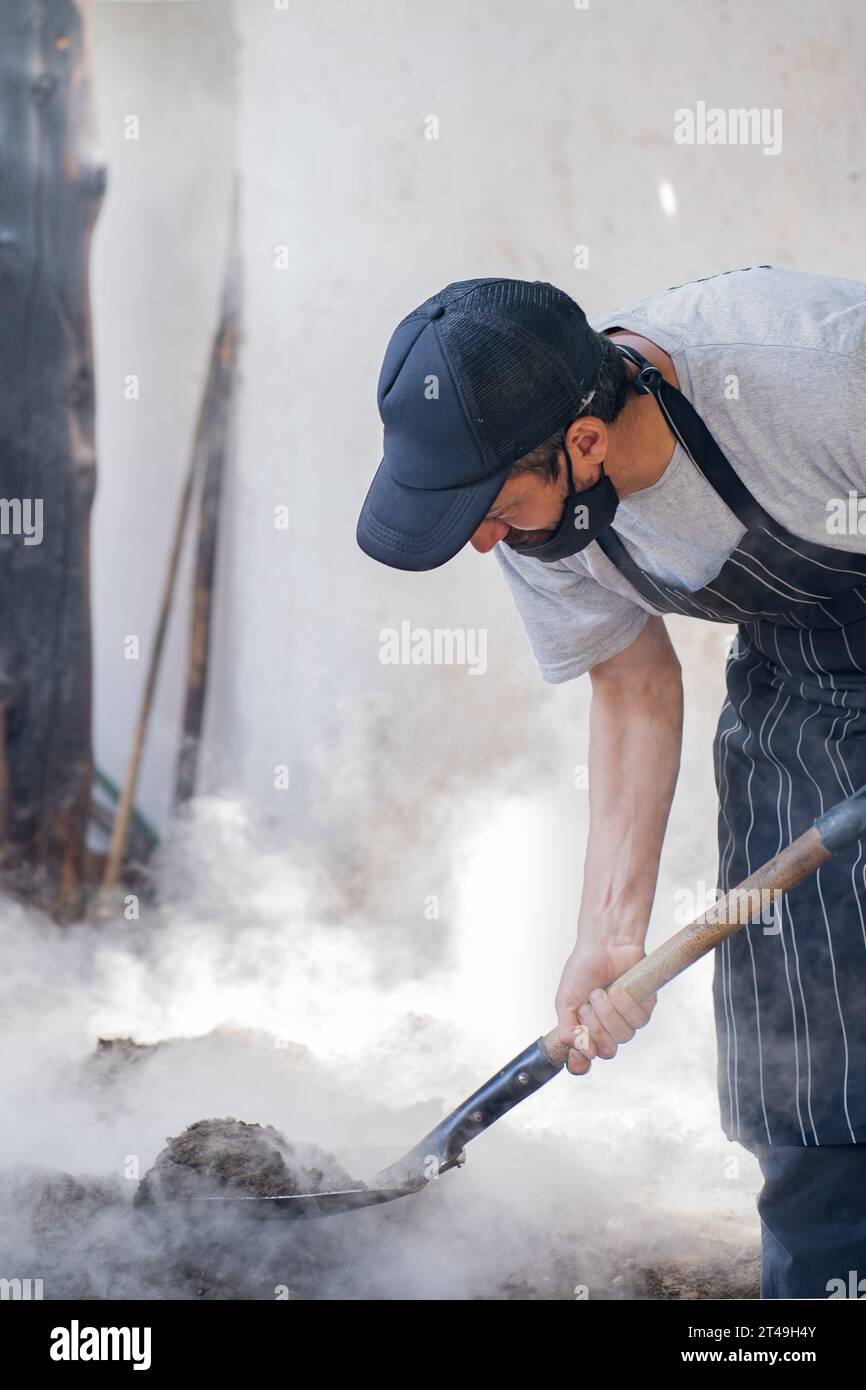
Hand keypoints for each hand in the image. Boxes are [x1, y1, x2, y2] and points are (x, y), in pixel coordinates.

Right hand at [554, 940, 656, 1075]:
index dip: (581, 1063)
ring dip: (608, 1014)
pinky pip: (638, 1021)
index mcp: (587, 1029)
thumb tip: (574, 1048)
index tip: (578, 1054)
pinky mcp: (644, 1008)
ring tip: (600, 992)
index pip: (585, 1059)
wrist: (604, 944)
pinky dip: (625, 1006)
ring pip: (623, 1037)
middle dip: (596, 1028)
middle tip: (588, 1003)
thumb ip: (566, 1027)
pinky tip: (617, 989)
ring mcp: (626, 1020)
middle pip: (607, 1051)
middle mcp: (608, 1029)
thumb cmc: (584, 969)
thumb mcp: (565, 999)